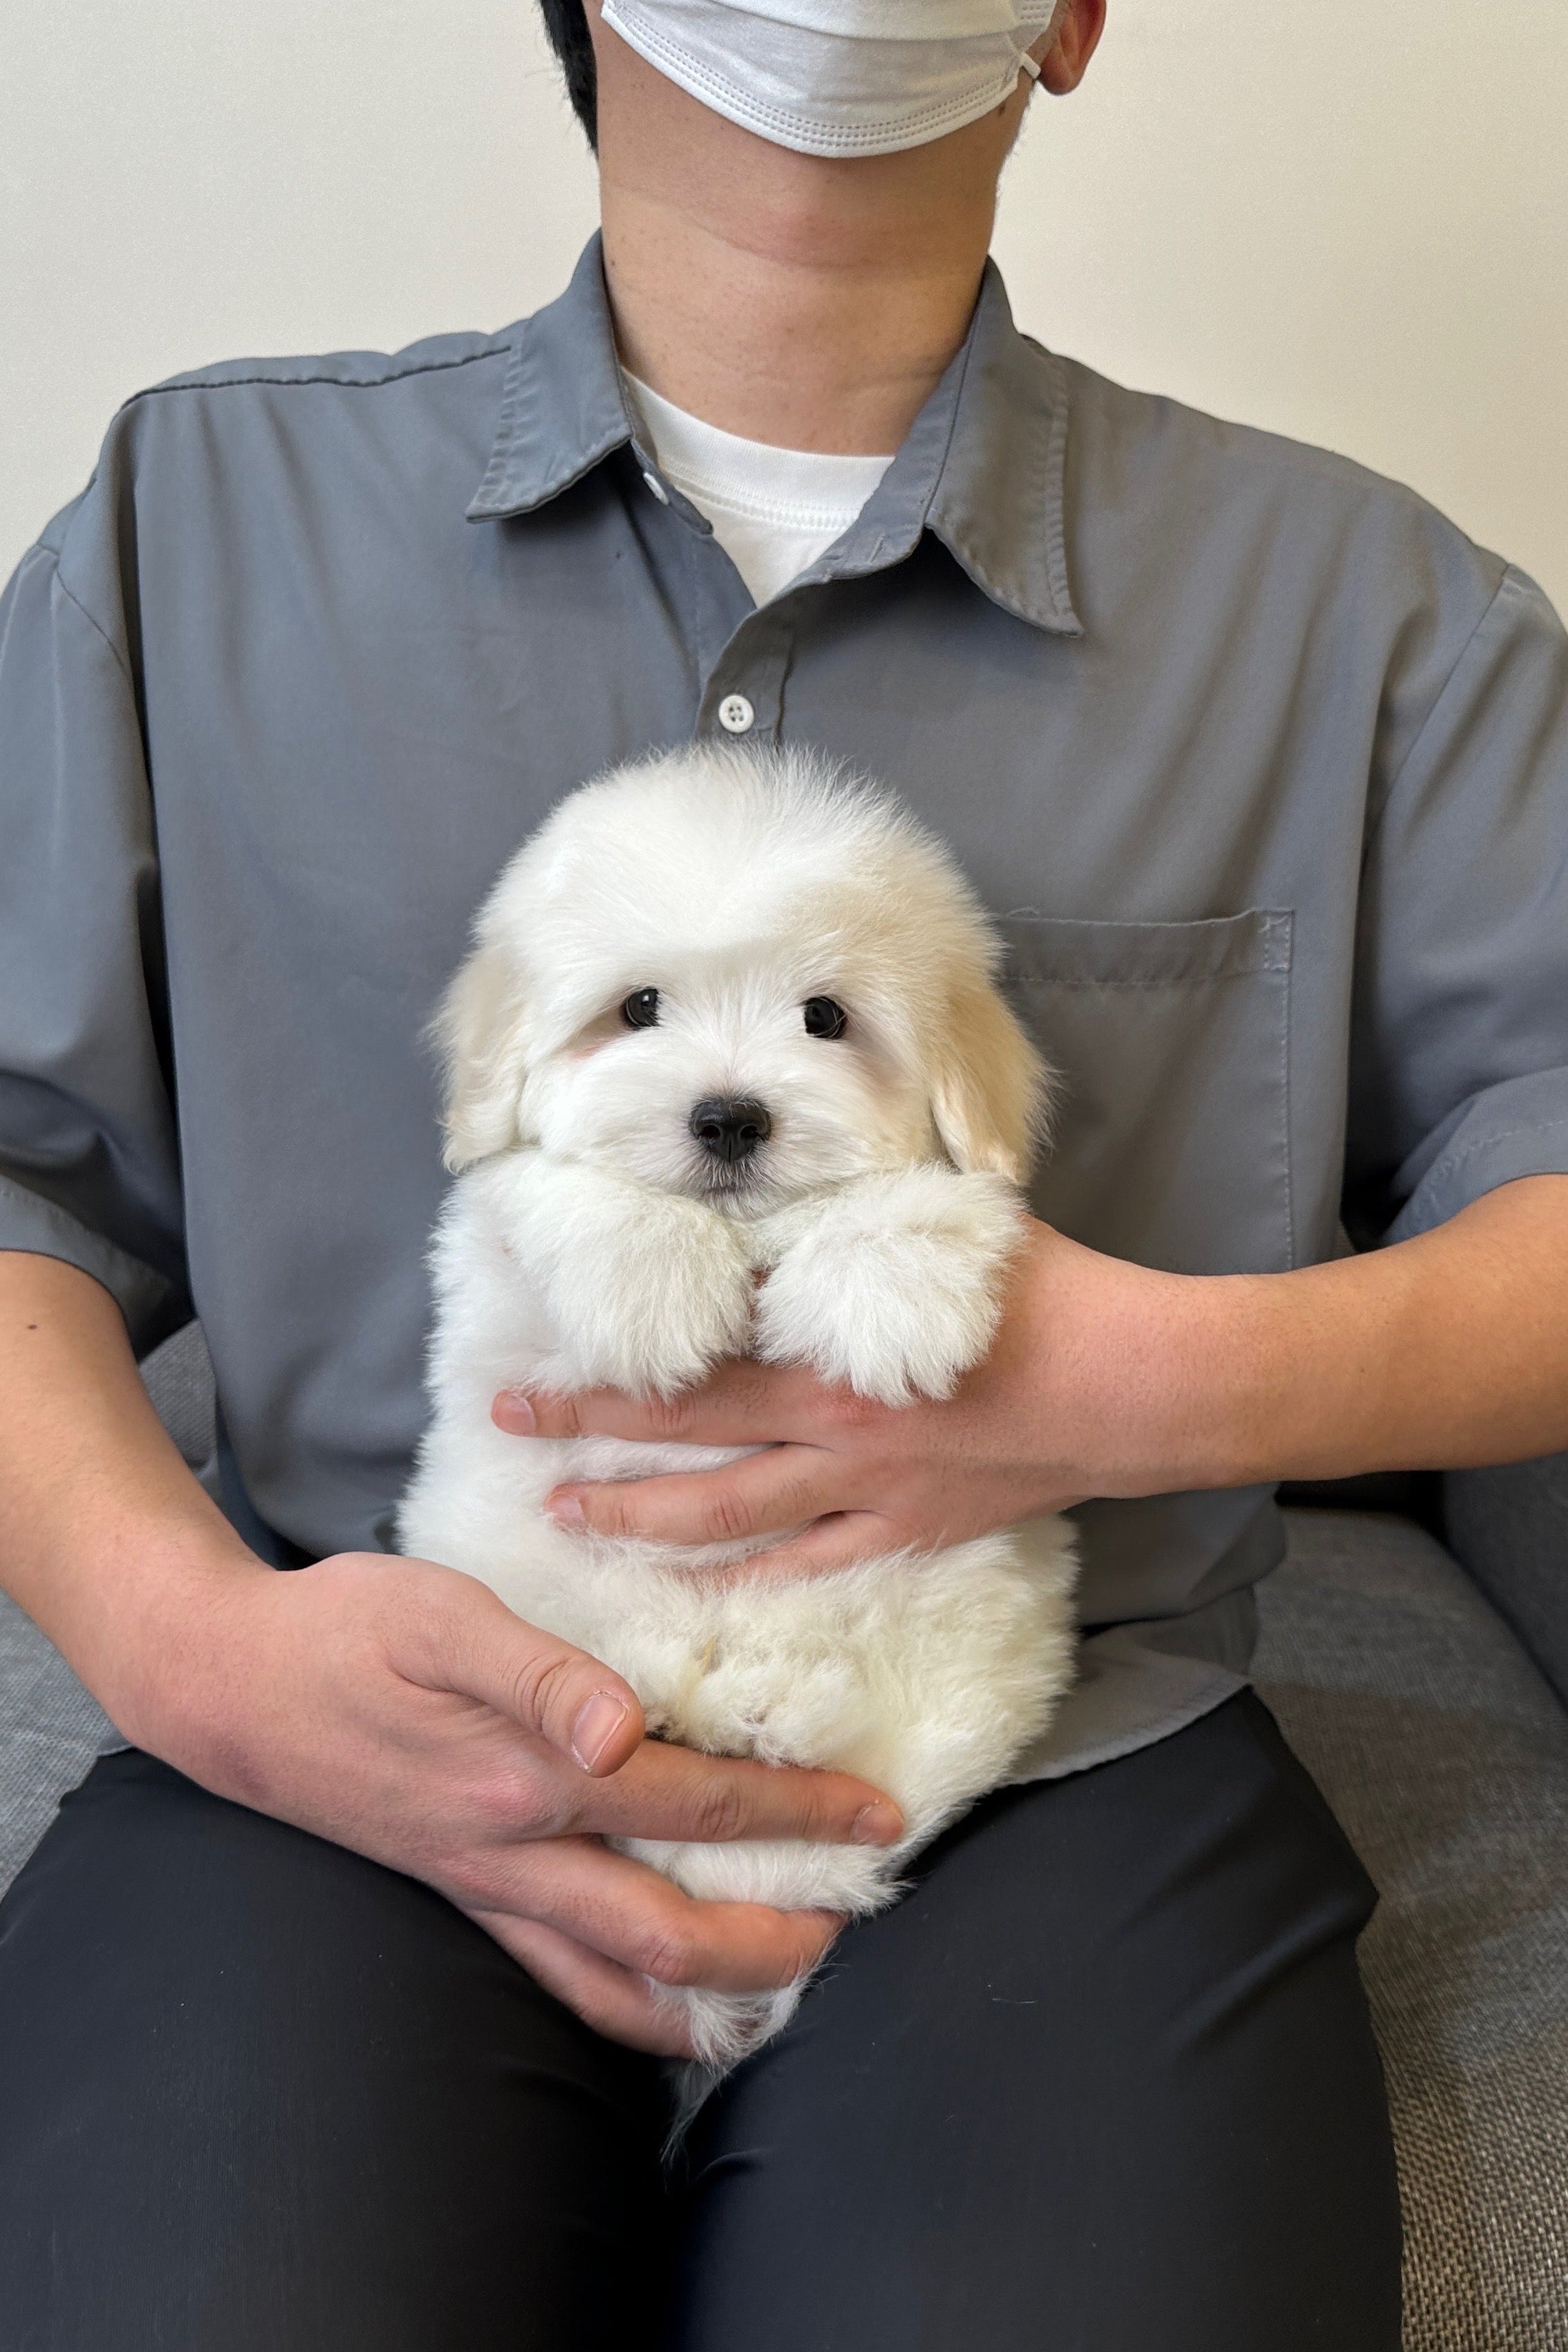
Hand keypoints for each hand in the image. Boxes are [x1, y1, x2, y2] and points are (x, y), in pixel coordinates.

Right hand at [112, 1547, 901, 2056]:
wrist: (232, 1686)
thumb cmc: (343, 1629)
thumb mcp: (437, 1614)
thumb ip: (537, 1669)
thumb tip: (620, 1727)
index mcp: (526, 1776)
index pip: (693, 1800)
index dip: (794, 1811)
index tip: (873, 1814)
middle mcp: (514, 1854)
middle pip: (672, 1928)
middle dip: (777, 1934)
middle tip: (854, 1918)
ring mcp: (483, 1887)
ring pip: (613, 1981)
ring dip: (708, 1995)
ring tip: (784, 1987)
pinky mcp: (459, 1893)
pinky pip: (554, 1979)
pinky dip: (624, 2006)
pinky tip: (664, 2002)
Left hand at [497, 1178, 1567, 1571]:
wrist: (1139, 1385)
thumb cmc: (1047, 1293)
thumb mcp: (943, 1224)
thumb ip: (857, 1217)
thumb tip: (791, 1186)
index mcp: (828, 1348)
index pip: (690, 1357)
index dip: (608, 1362)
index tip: (533, 1354)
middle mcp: (828, 1428)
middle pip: (683, 1434)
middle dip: (589, 1431)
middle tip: (511, 1426)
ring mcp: (865, 1490)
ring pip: (725, 1516)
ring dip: (639, 1518)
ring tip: (569, 1518)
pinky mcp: (908, 1528)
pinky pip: (808, 1562)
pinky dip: (747, 1576)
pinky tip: (697, 1587)